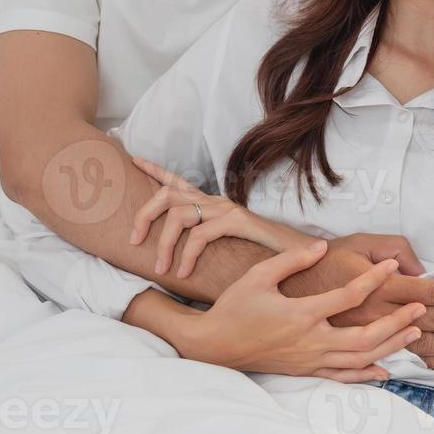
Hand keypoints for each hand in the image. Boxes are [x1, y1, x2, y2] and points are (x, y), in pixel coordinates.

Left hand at [128, 157, 312, 275]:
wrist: (299, 255)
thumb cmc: (261, 254)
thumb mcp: (225, 245)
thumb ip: (205, 242)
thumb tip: (178, 254)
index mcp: (211, 203)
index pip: (177, 181)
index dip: (155, 170)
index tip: (134, 160)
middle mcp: (216, 201)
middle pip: (168, 193)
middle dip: (144, 214)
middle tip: (133, 241)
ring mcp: (226, 209)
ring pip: (179, 215)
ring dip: (164, 243)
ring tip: (161, 269)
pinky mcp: (237, 222)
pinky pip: (200, 234)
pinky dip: (187, 255)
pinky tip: (184, 273)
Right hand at [178, 239, 426, 382]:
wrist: (215, 344)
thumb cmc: (236, 306)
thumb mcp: (260, 275)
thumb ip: (293, 260)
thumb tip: (321, 246)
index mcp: (301, 313)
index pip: (349, 296)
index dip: (374, 279)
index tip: (391, 266)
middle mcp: (311, 341)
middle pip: (366, 337)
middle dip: (396, 323)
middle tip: (419, 309)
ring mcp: (309, 360)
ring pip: (360, 360)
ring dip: (390, 347)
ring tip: (412, 333)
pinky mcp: (305, 371)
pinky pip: (343, 377)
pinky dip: (367, 375)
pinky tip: (385, 371)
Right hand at [317, 234, 433, 363]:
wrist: (281, 290)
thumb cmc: (322, 262)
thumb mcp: (359, 242)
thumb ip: (393, 250)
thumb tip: (418, 267)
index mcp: (378, 288)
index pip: (429, 294)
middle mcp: (373, 317)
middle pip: (428, 326)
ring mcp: (361, 339)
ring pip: (412, 350)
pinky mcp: (348, 353)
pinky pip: (382, 365)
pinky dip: (408, 367)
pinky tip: (428, 368)